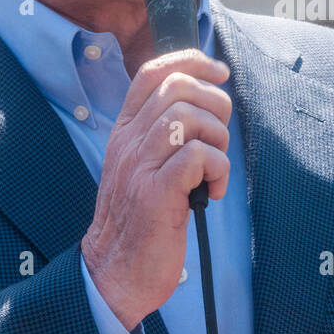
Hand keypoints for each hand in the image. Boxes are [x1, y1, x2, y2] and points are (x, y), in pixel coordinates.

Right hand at [80, 48, 231, 331]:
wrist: (114, 272)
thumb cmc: (140, 221)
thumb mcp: (144, 169)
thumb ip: (164, 137)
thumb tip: (206, 107)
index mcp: (125, 132)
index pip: (152, 73)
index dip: (191, 60)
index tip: (219, 71)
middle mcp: (129, 142)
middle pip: (177, 87)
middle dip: (215, 104)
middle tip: (219, 139)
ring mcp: (140, 166)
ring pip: (189, 117)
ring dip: (218, 139)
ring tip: (214, 170)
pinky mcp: (156, 193)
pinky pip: (199, 156)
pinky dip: (218, 169)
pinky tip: (212, 191)